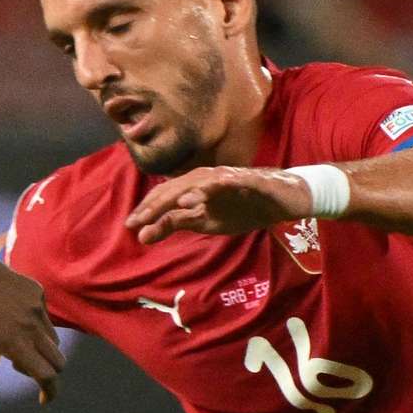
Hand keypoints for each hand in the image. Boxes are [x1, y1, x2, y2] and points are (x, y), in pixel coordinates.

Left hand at [0, 254, 62, 401]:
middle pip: (58, 360)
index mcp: (16, 341)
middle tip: (19, 369)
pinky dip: (36, 325)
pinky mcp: (35, 289)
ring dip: (41, 349)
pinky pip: (45, 315)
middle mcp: (32, 323)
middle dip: (46, 372)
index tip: (43, 399)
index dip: (50, 392)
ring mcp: (36, 304)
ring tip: (12, 344)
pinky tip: (11, 319)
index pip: (48, 375)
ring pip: (53, 339)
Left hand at [127, 165, 312, 245]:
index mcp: (195, 187)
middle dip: (157, 204)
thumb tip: (143, 235)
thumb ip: (176, 223)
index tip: (130, 225)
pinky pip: (232, 182)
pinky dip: (217, 187)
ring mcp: (228, 177)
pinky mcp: (250, 180)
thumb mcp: (205, 222)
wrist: (282, 200)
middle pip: (177, 188)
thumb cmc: (241, 208)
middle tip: (137, 221)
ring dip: (183, 193)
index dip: (147, 209)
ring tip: (165, 207)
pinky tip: (204, 195)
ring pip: (200, 183)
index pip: (165, 196)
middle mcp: (207, 178)